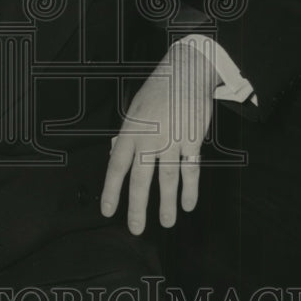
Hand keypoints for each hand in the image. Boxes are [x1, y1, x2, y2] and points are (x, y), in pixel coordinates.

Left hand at [101, 41, 219, 233]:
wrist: (186, 71)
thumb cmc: (158, 90)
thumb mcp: (134, 110)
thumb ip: (127, 135)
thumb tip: (116, 156)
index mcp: (131, 131)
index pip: (117, 166)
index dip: (111, 191)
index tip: (108, 211)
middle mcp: (149, 138)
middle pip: (141, 179)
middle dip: (138, 207)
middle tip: (136, 229)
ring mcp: (172, 140)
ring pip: (168, 178)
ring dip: (168, 203)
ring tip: (167, 222)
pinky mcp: (192, 139)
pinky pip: (191, 169)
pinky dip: (191, 188)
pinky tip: (188, 204)